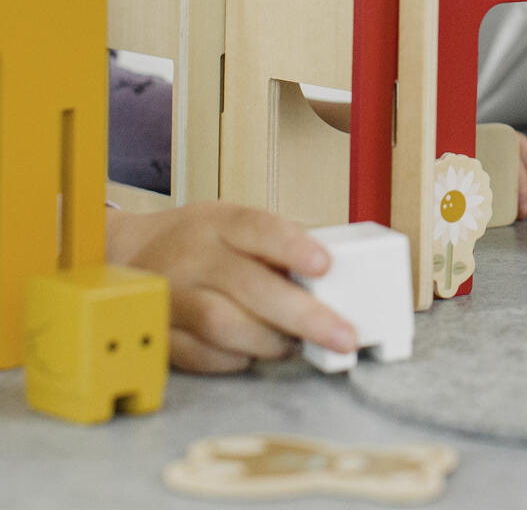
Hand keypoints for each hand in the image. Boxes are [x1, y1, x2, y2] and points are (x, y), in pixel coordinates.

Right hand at [106, 202, 357, 373]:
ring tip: (299, 346)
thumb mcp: (234, 224)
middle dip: (303, 315)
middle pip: (248, 286)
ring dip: (270, 341)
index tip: (326, 265)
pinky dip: (233, 359)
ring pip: (222, 325)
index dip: (292, 246)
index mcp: (219, 222)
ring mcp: (170, 296)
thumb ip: (275, 247)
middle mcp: (192, 256)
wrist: (129, 253)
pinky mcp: (156, 332)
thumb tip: (332, 281)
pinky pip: (198, 354)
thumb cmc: (201, 240)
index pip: (258, 228)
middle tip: (343, 335)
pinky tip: (256, 354)